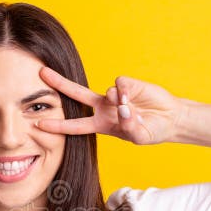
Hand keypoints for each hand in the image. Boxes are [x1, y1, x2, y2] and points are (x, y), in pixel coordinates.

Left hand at [34, 66, 187, 144]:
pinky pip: (120, 85)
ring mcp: (114, 95)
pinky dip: (127, 93)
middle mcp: (103, 108)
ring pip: (105, 92)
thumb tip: (120, 105)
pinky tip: (135, 99)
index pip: (74, 126)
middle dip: (59, 83)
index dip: (58, 125)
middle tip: (41, 73)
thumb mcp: (139, 136)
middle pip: (76, 94)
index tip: (39, 123)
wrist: (171, 119)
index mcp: (101, 124)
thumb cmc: (151, 131)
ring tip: (133, 111)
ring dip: (118, 103)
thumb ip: (129, 126)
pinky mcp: (127, 84)